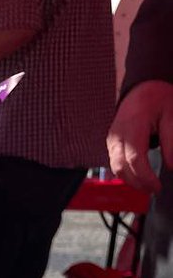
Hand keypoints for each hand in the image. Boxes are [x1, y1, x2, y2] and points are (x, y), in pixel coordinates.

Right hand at [107, 79, 172, 194]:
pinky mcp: (111, 143)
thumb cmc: (157, 97)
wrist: (142, 87)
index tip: (157, 186)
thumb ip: (171, 142)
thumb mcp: (171, 115)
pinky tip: (138, 177)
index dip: (145, 177)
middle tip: (153, 190)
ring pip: (116, 168)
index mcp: (132, 125)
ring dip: (131, 181)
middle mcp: (117, 134)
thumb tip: (171, 166)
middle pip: (121, 168)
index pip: (134, 158)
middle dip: (137, 183)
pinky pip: (115, 163)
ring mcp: (111, 139)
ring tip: (147, 186)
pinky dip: (126, 173)